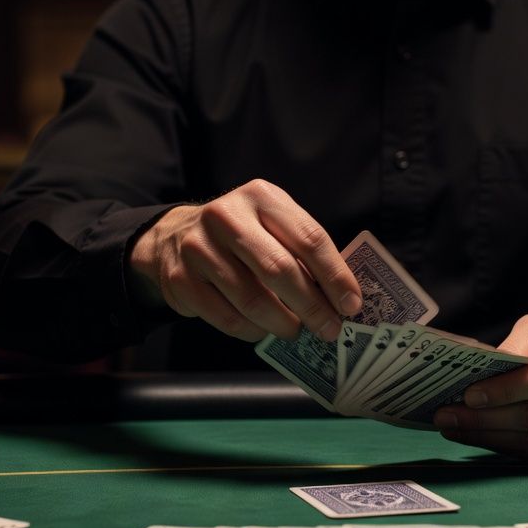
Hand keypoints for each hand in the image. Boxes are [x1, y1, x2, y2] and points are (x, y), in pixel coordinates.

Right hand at [130, 179, 361, 342]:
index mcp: (261, 197)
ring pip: (252, 299)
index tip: (352, 306)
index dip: (335, 276)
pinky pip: (227, 317)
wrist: (174, 236)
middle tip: (329, 329)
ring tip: (295, 331)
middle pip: (280, 269)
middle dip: (312, 306)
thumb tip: (341, 299)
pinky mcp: (180, 279)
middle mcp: (227, 216)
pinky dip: (251, 331)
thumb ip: (302, 252)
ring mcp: (199, 247)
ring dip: (282, 323)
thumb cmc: (241, 236)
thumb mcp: (271, 226)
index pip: (309, 238)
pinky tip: (262, 330)